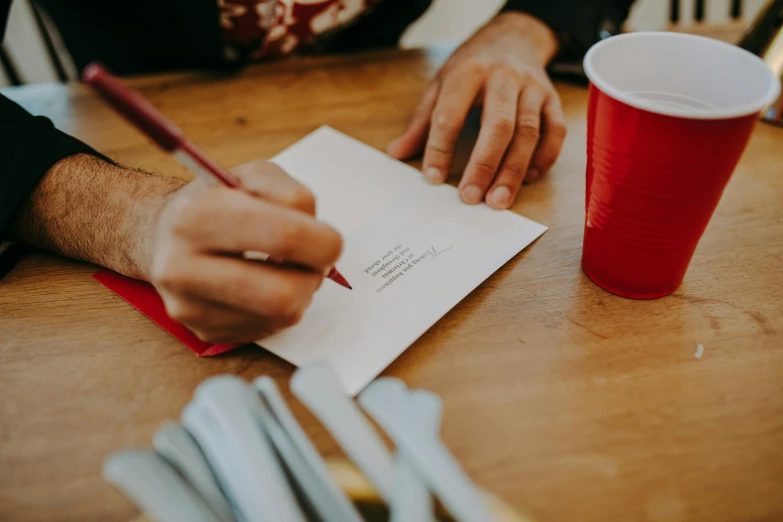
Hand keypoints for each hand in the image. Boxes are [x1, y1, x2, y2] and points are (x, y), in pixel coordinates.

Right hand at [149, 160, 342, 342]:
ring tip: (288, 270)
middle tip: (313, 261)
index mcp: (196, 217)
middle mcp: (183, 267)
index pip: (284, 238)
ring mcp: (190, 307)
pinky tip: (265, 286)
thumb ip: (290, 193)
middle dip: (314, 277)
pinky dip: (280, 308)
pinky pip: (268, 329)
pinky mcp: (203, 331)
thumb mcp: (250, 176)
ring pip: (281, 317)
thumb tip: (317, 232)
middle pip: (283, 295)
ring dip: (301, 293)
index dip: (323, 242)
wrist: (160, 237)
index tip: (330, 239)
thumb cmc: (215, 202)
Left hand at [388, 12, 566, 209]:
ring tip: (498, 201)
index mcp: (468, 72)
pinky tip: (528, 179)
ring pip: (528, 133)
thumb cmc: (472, 66)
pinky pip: (554, 132)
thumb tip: (397, 153)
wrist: (514, 37)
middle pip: (498, 126)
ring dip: (513, 170)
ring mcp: (533, 88)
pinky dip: (543, 158)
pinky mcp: (552, 99)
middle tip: (470, 197)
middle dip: (483, 165)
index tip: (433, 179)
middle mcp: (504, 77)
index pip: (451, 114)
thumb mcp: (440, 84)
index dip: (440, 148)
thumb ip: (421, 122)